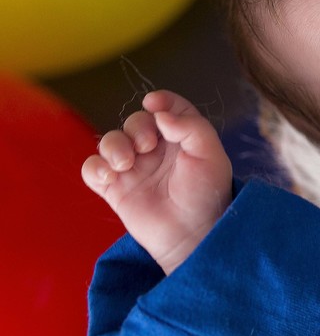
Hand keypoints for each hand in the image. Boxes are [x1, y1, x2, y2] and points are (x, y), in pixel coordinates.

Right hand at [82, 90, 232, 274]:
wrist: (193, 234)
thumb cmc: (206, 195)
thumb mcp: (211, 156)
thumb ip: (192, 127)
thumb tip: (160, 113)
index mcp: (181, 138)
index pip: (167, 108)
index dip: (160, 100)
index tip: (154, 103)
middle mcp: (156, 150)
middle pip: (135, 122)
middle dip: (137, 127)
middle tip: (147, 146)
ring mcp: (133, 168)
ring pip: (110, 141)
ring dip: (113, 146)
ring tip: (126, 164)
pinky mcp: (114, 188)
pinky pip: (92, 169)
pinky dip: (95, 168)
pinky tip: (109, 177)